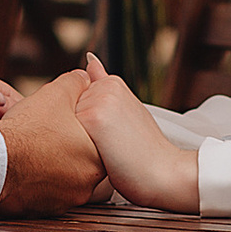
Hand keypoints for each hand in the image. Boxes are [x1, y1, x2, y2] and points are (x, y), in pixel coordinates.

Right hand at [0, 76, 109, 214]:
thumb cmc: (27, 129)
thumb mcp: (55, 93)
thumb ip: (76, 83)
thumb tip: (85, 78)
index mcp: (98, 159)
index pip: (99, 141)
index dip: (82, 127)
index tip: (66, 122)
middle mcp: (87, 185)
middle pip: (82, 161)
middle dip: (68, 148)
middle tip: (50, 134)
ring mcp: (65, 201)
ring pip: (64, 179)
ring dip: (53, 166)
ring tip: (35, 149)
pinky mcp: (43, 210)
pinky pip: (45, 192)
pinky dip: (37, 180)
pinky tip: (25, 166)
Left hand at [76, 55, 200, 212]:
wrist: (164, 172)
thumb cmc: (145, 150)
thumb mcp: (127, 110)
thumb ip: (103, 85)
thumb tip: (90, 59)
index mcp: (112, 83)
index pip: (78, 103)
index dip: (90, 126)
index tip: (112, 137)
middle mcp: (105, 86)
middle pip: (70, 111)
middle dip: (81, 130)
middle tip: (111, 144)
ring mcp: (98, 100)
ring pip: (66, 122)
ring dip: (77, 139)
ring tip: (107, 150)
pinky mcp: (92, 118)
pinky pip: (67, 134)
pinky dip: (78, 149)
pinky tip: (103, 154)